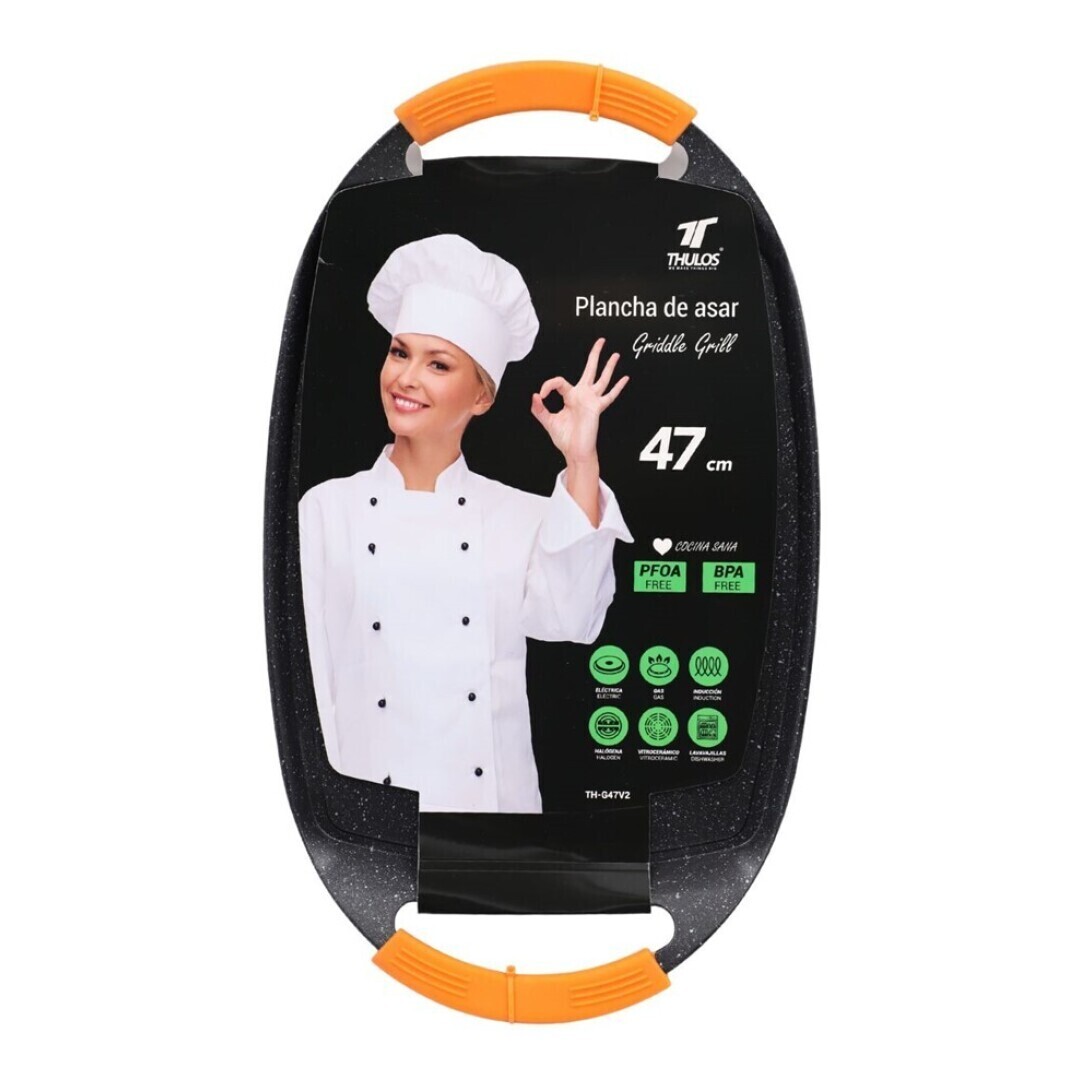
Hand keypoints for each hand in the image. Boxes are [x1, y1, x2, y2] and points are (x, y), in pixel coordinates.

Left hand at [530, 338, 629, 463]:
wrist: (574, 451)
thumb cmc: (564, 438)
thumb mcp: (548, 421)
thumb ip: (539, 409)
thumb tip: (535, 396)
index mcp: (570, 397)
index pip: (559, 382)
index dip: (548, 385)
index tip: (541, 395)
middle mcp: (582, 396)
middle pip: (590, 370)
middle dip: (595, 355)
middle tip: (601, 341)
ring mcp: (591, 400)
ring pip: (602, 379)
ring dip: (609, 366)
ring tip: (615, 354)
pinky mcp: (597, 408)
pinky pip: (609, 396)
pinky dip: (617, 388)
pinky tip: (625, 378)